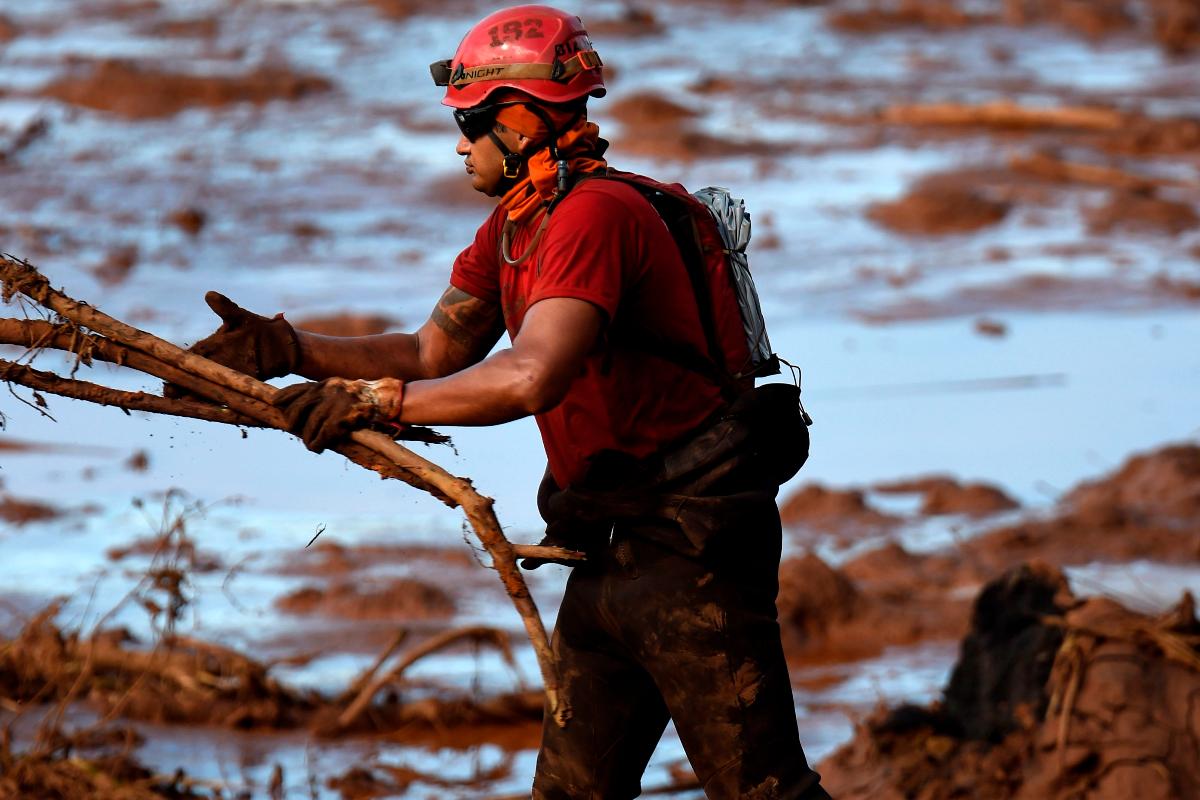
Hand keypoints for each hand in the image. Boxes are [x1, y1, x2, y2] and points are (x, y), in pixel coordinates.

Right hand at [165, 292, 298, 397]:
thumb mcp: (242, 317)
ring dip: (195, 393)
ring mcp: (229, 373)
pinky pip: (227, 393)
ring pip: (207, 384)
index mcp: (213, 345)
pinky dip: (218, 399)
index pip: (190, 355)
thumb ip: (226, 309)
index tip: (164, 368)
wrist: (283, 344)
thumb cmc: (259, 327)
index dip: (177, 362)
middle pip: (194, 373)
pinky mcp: (242, 382)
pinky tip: (208, 405)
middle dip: (181, 381)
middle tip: (167, 391)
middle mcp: (218, 361)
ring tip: (180, 401)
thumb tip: (209, 294)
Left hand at [272, 377, 403, 452]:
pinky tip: (317, 447)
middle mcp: (326, 392)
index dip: (282, 398)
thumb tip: (303, 409)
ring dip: (307, 439)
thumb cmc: (364, 397)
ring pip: (308, 427)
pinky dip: (317, 444)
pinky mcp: (342, 419)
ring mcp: (334, 405)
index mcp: (325, 383)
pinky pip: (322, 436)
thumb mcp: (341, 388)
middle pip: (295, 410)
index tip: (274, 403)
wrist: (387, 398)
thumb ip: (324, 395)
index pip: (295, 389)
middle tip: (296, 429)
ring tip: (311, 444)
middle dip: (292, 422)